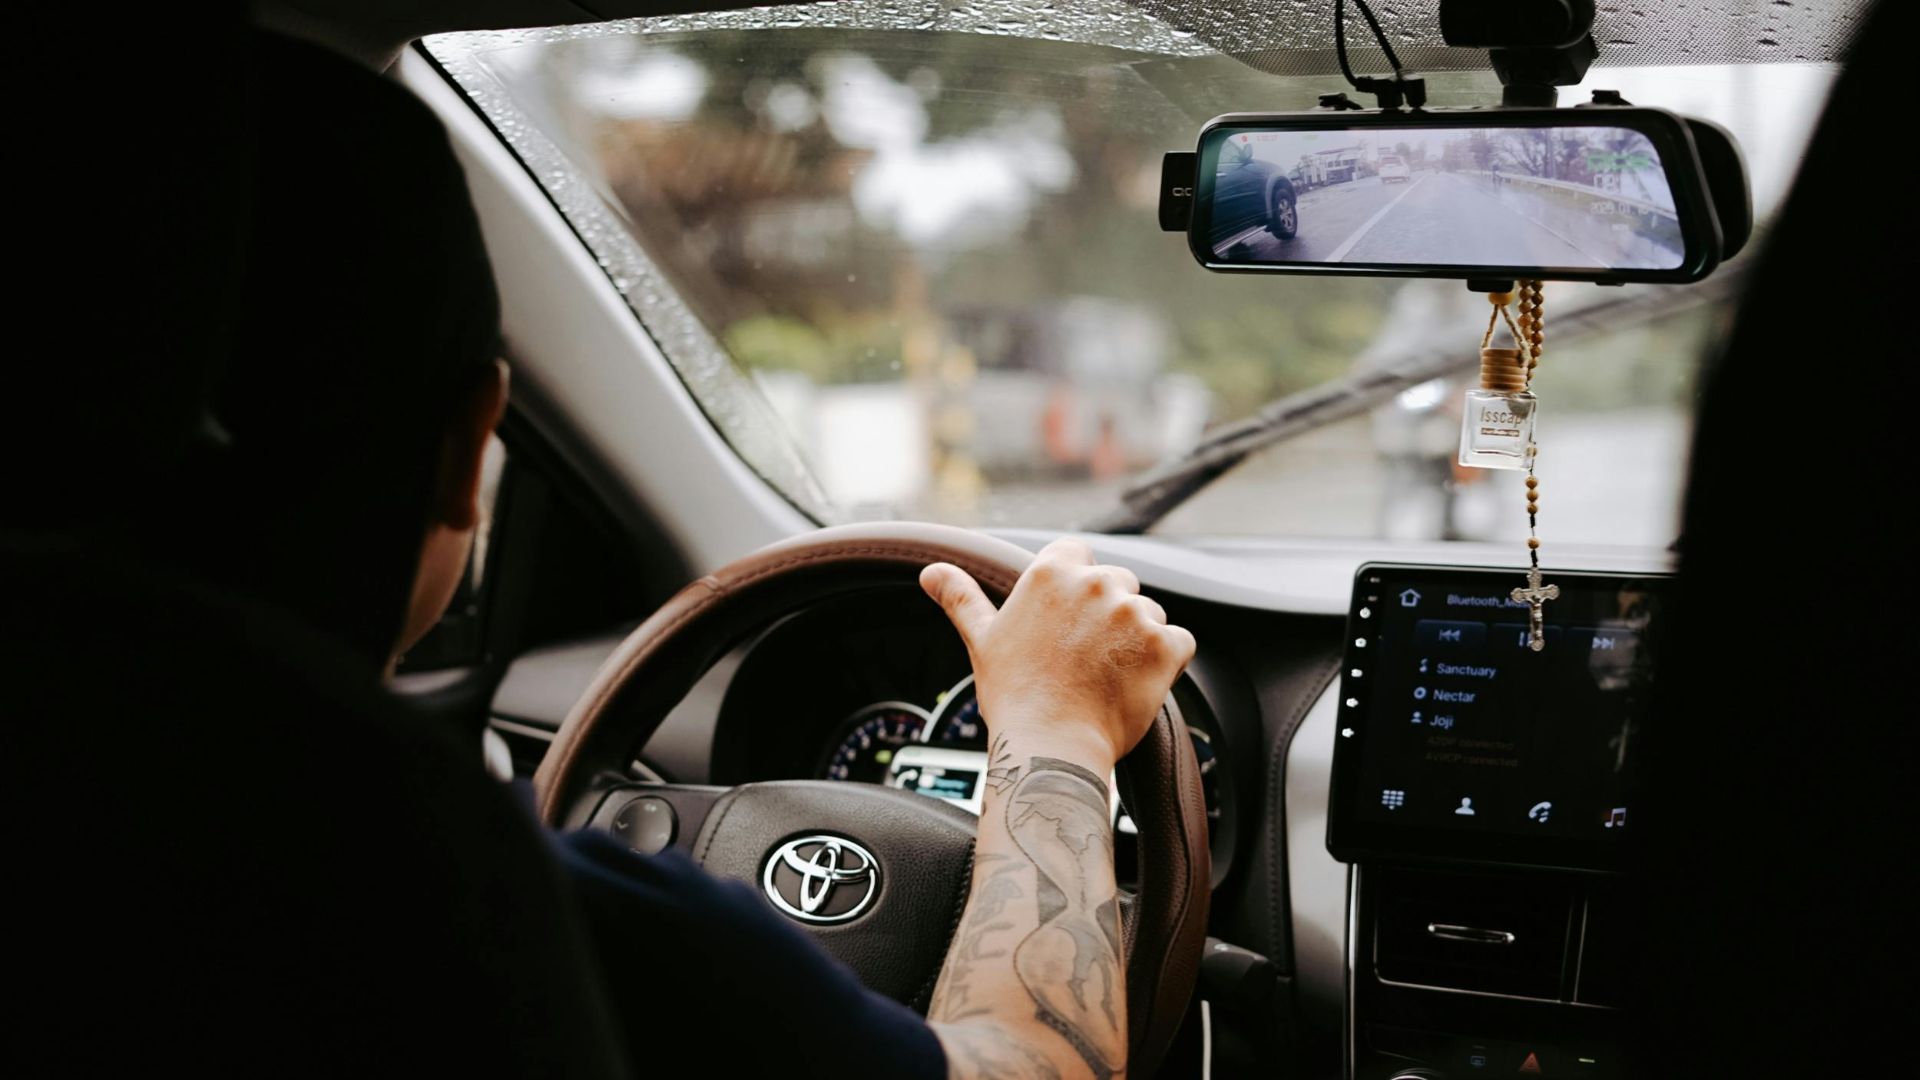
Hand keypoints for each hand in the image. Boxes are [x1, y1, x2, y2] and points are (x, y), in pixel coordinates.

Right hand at [920, 537, 1195, 767]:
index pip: (1077, 554)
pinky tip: (1136, 684)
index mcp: (1052, 571)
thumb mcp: (982, 639)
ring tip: (1107, 675)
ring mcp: (1134, 613)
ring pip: (1149, 613)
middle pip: (1118, 583)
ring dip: (1137, 638)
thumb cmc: (1013, 695)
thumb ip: (962, 597)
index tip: (1065, 621)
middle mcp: (1096, 583)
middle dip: (1108, 614)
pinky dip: (1166, 662)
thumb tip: (931, 571)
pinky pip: (1179, 641)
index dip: (1074, 588)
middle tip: (1084, 656)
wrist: (1050, 746)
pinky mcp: (1166, 644)